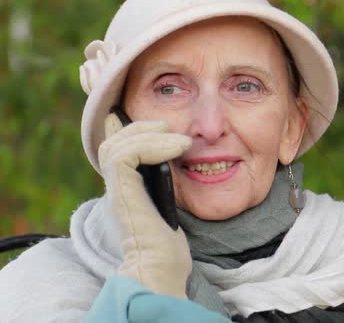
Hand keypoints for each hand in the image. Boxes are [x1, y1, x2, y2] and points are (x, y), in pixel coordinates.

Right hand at [98, 113, 192, 297]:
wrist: (160, 270)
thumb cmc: (168, 247)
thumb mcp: (169, 207)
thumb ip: (165, 186)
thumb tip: (178, 163)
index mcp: (126, 189)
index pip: (117, 149)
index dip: (130, 131)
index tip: (160, 126)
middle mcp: (117, 188)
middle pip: (113, 142)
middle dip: (139, 127)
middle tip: (167, 128)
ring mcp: (118, 191)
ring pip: (116, 145)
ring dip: (149, 133)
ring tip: (179, 139)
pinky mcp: (123, 193)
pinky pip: (127, 155)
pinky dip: (152, 145)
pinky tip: (177, 149)